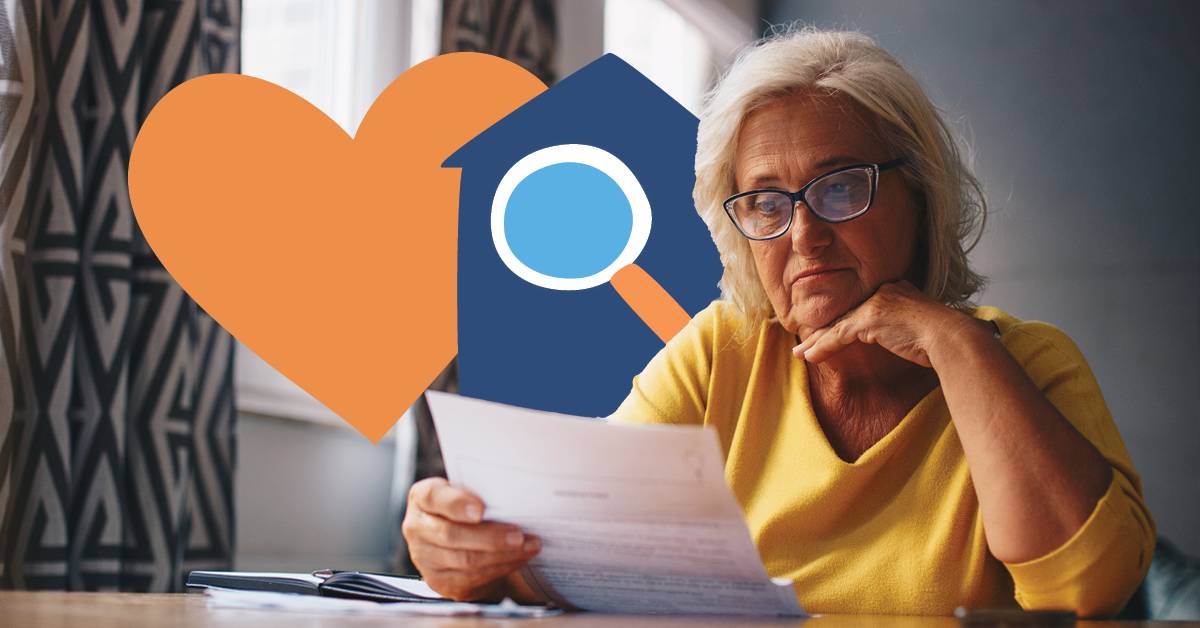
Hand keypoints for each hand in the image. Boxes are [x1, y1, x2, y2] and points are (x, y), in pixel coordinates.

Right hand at [401, 477, 541, 601]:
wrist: (458, 537)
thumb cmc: (466, 507)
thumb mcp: (467, 491)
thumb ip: (480, 492)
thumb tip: (512, 498)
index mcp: (422, 498)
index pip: (435, 497)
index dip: (457, 504)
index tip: (481, 510)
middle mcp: (417, 527)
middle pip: (452, 535)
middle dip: (490, 537)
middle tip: (518, 535)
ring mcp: (424, 557)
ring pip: (465, 560)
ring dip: (502, 555)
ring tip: (528, 546)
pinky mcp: (439, 581)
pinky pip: (472, 578)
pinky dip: (500, 568)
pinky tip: (518, 559)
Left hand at [792, 280, 989, 365]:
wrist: (954, 339)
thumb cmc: (947, 340)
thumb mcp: (922, 330)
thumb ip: (905, 330)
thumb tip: (902, 341)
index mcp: (896, 291)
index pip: (862, 309)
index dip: (843, 324)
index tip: (829, 335)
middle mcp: (884, 291)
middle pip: (847, 315)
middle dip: (824, 332)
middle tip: (805, 344)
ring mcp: (876, 303)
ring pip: (839, 325)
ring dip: (817, 342)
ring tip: (800, 354)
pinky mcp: (871, 318)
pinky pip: (839, 334)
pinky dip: (823, 347)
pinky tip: (810, 357)